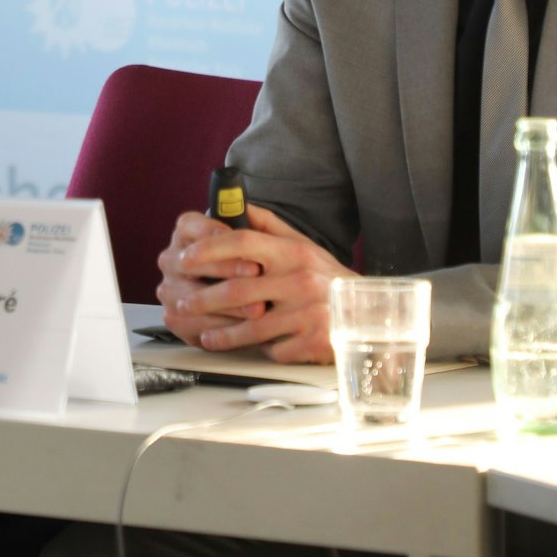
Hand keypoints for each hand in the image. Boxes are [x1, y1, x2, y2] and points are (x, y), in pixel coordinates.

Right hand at [155, 211, 265, 346]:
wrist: (253, 303)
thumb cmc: (255, 266)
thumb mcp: (262, 241)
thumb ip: (257, 222)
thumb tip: (247, 208)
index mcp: (187, 233)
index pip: (190, 226)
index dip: (214, 231)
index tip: (241, 237)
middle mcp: (172, 259)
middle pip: (192, 261)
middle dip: (227, 268)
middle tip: (256, 273)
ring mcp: (170, 289)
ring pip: (194, 296)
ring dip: (229, 304)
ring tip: (259, 307)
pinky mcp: (175, 318)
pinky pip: (195, 324)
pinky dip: (223, 327)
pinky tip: (246, 327)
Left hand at [167, 204, 356, 363]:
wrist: (371, 313)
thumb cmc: (327, 279)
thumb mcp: (303, 246)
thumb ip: (269, 226)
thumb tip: (238, 205)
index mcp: (294, 252)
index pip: (243, 241)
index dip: (209, 249)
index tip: (186, 257)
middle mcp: (301, 279)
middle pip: (238, 288)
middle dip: (204, 299)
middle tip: (184, 303)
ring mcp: (309, 311)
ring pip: (251, 326)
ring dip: (222, 334)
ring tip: (205, 335)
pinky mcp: (315, 341)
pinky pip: (275, 349)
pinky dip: (259, 351)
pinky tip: (249, 350)